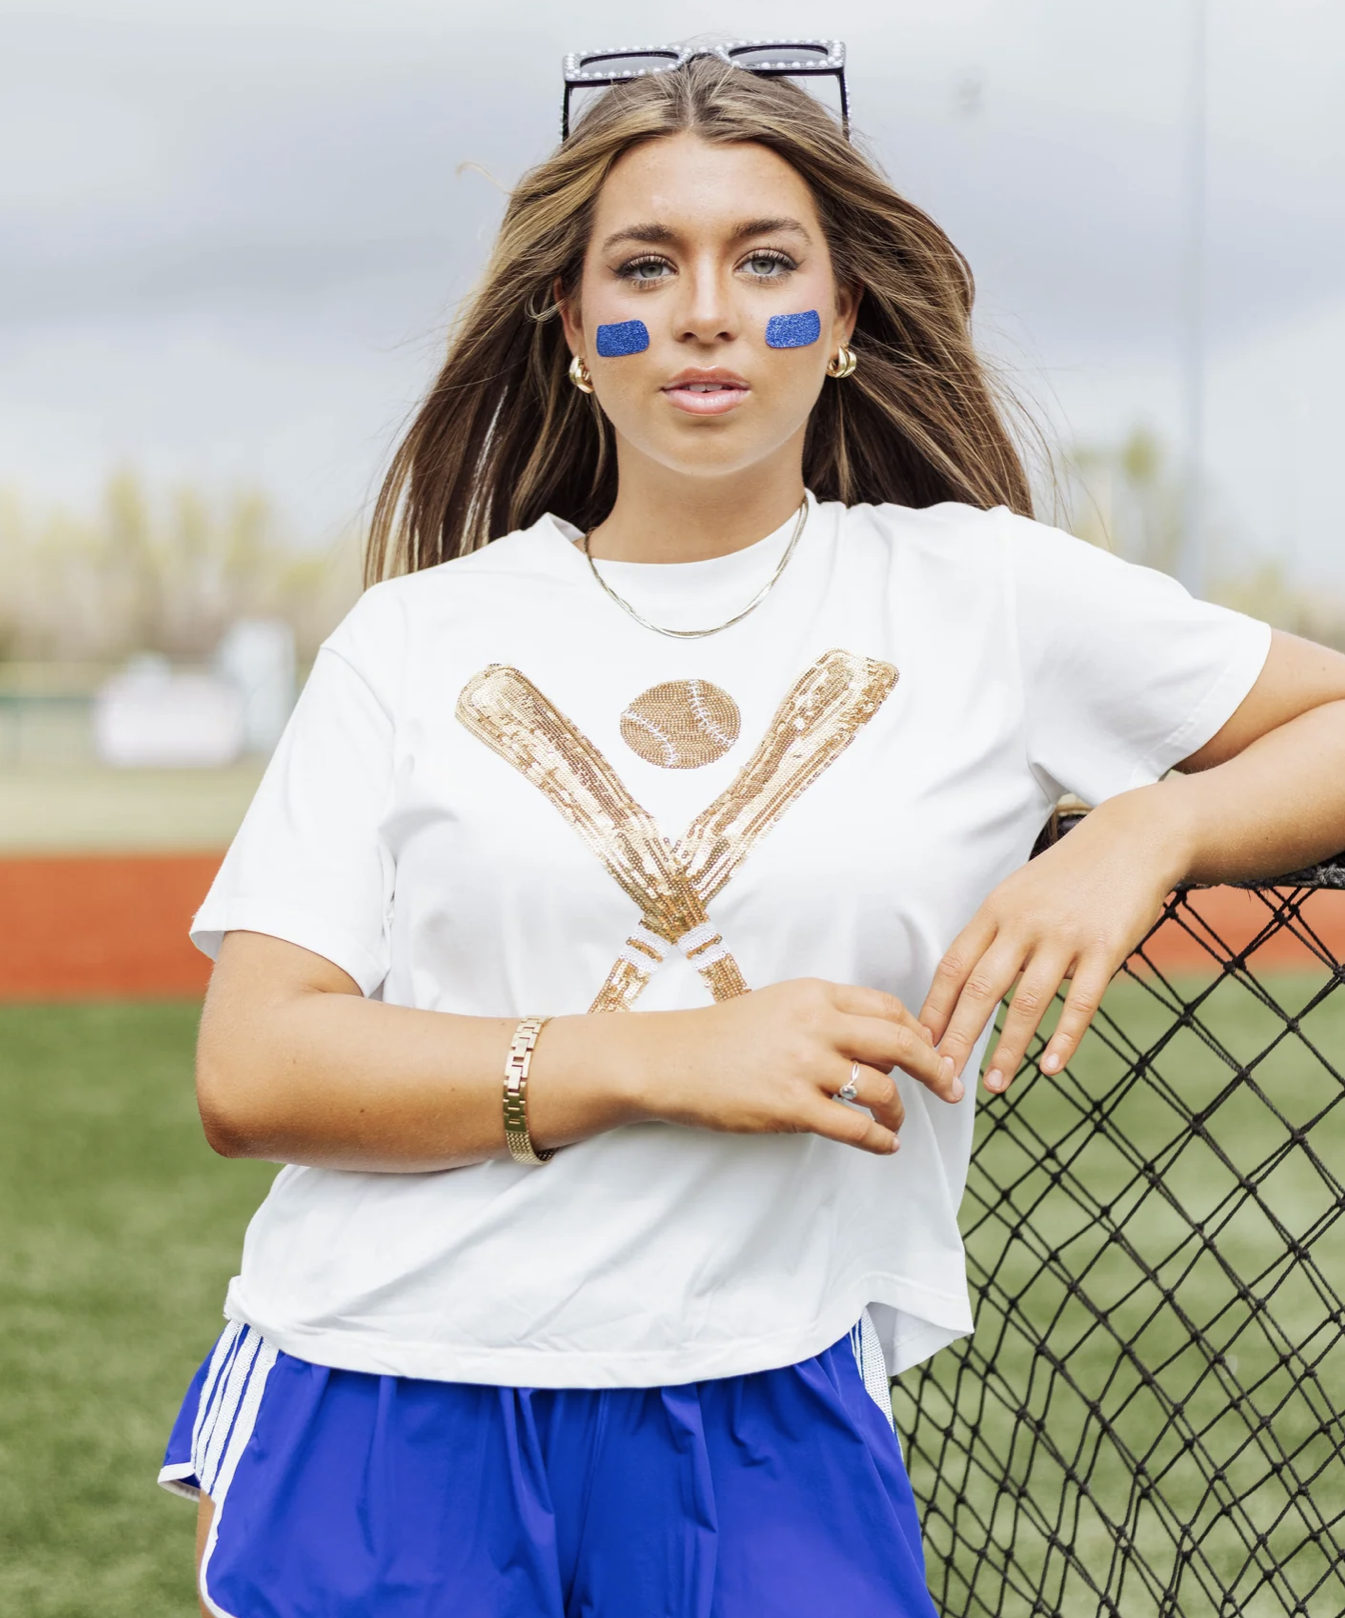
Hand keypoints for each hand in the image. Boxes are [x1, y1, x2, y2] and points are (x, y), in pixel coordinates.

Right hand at [607, 977, 961, 1155]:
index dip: (918, 1032)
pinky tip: (884, 1145)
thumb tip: (878, 1044)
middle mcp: (816, 1024)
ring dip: (900, 1111)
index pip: (888, 1008)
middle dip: (936, 1068)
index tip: (931, 1051)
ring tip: (897, 1124)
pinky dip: (879, 1140)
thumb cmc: (722, 1035)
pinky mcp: (791, 1107)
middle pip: (901, 1043)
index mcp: (815, 994)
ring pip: (882, 1089)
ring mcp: (804, 1066)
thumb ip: (825, 1017)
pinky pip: (855, 1127)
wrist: (670, 1059)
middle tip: (951, 1088)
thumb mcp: (778, 1006)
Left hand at [919, 788, 1190, 1094]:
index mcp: (995, 911)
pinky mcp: (1106, 947)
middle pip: (981, 989)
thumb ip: (993, 936)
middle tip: (942, 1077)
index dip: (935, 1008)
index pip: (953, 966)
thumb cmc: (1068, 876)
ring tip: (994, 1085)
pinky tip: (1051, 1068)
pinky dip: (1064, 1038)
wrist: (1131, 840)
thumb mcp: (1018, 893)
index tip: (920, 1043)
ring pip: (1027, 1002)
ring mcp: (1065, 936)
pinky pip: (1081, 1001)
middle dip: (958, 1037)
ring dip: (1008, 1049)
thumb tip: (961, 988)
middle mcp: (1024, 924)